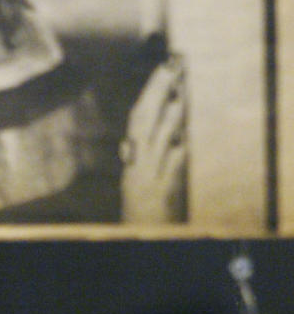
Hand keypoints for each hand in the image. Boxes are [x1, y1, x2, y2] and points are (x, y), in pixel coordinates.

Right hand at [121, 55, 187, 223]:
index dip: (149, 91)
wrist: (137, 246)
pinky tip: (182, 143)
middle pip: (144, 122)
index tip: (163, 68)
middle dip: (157, 93)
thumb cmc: (140, 216)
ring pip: (156, 144)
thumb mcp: (138, 182)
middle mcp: (138, 165)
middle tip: (170, 67)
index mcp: (132, 158)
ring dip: (166, 119)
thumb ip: (146, 157)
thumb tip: (164, 132)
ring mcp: (149, 179)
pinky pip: (168, 174)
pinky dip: (174, 158)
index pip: (138, 117)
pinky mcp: (162, 197)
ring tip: (178, 96)